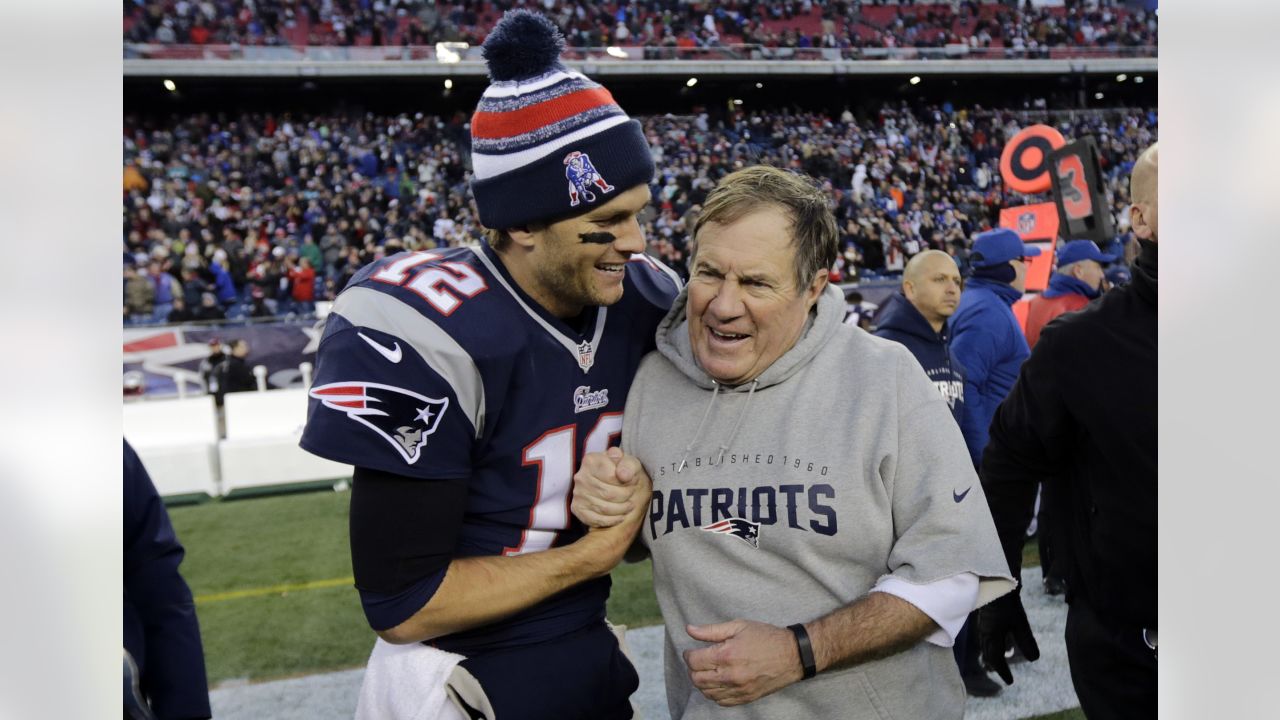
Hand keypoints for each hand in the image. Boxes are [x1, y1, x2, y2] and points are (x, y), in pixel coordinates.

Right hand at [576, 457, 650, 572]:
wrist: (613, 480)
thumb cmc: (622, 469)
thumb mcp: (630, 462)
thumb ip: (628, 465)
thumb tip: (623, 475)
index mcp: (591, 461)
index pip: (611, 477)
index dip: (627, 483)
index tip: (633, 482)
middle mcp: (581, 477)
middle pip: (608, 494)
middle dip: (625, 496)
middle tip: (632, 495)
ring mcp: (578, 494)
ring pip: (604, 508)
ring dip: (621, 509)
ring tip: (629, 505)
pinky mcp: (578, 509)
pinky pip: (596, 520)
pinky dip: (612, 520)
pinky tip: (620, 516)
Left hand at [683, 620, 803, 706]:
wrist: (792, 656)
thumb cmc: (766, 637)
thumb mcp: (739, 626)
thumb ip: (711, 630)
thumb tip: (689, 629)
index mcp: (727, 655)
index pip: (694, 661)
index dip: (688, 655)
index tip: (691, 651)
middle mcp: (731, 675)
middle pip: (697, 679)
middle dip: (692, 669)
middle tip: (697, 660)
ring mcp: (738, 689)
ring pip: (707, 692)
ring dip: (701, 682)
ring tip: (707, 670)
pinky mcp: (745, 698)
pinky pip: (721, 701)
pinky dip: (714, 693)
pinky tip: (717, 682)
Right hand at [977, 591, 1039, 684]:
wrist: (995, 581)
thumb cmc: (1007, 603)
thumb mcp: (1020, 623)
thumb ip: (1026, 641)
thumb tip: (1034, 660)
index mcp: (991, 636)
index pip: (996, 659)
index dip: (1003, 671)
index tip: (1010, 682)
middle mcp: (984, 632)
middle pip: (988, 653)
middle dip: (996, 665)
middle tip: (1004, 674)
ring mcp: (983, 624)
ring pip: (986, 645)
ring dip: (993, 655)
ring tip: (1000, 659)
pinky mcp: (985, 617)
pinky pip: (986, 636)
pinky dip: (992, 644)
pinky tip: (999, 640)